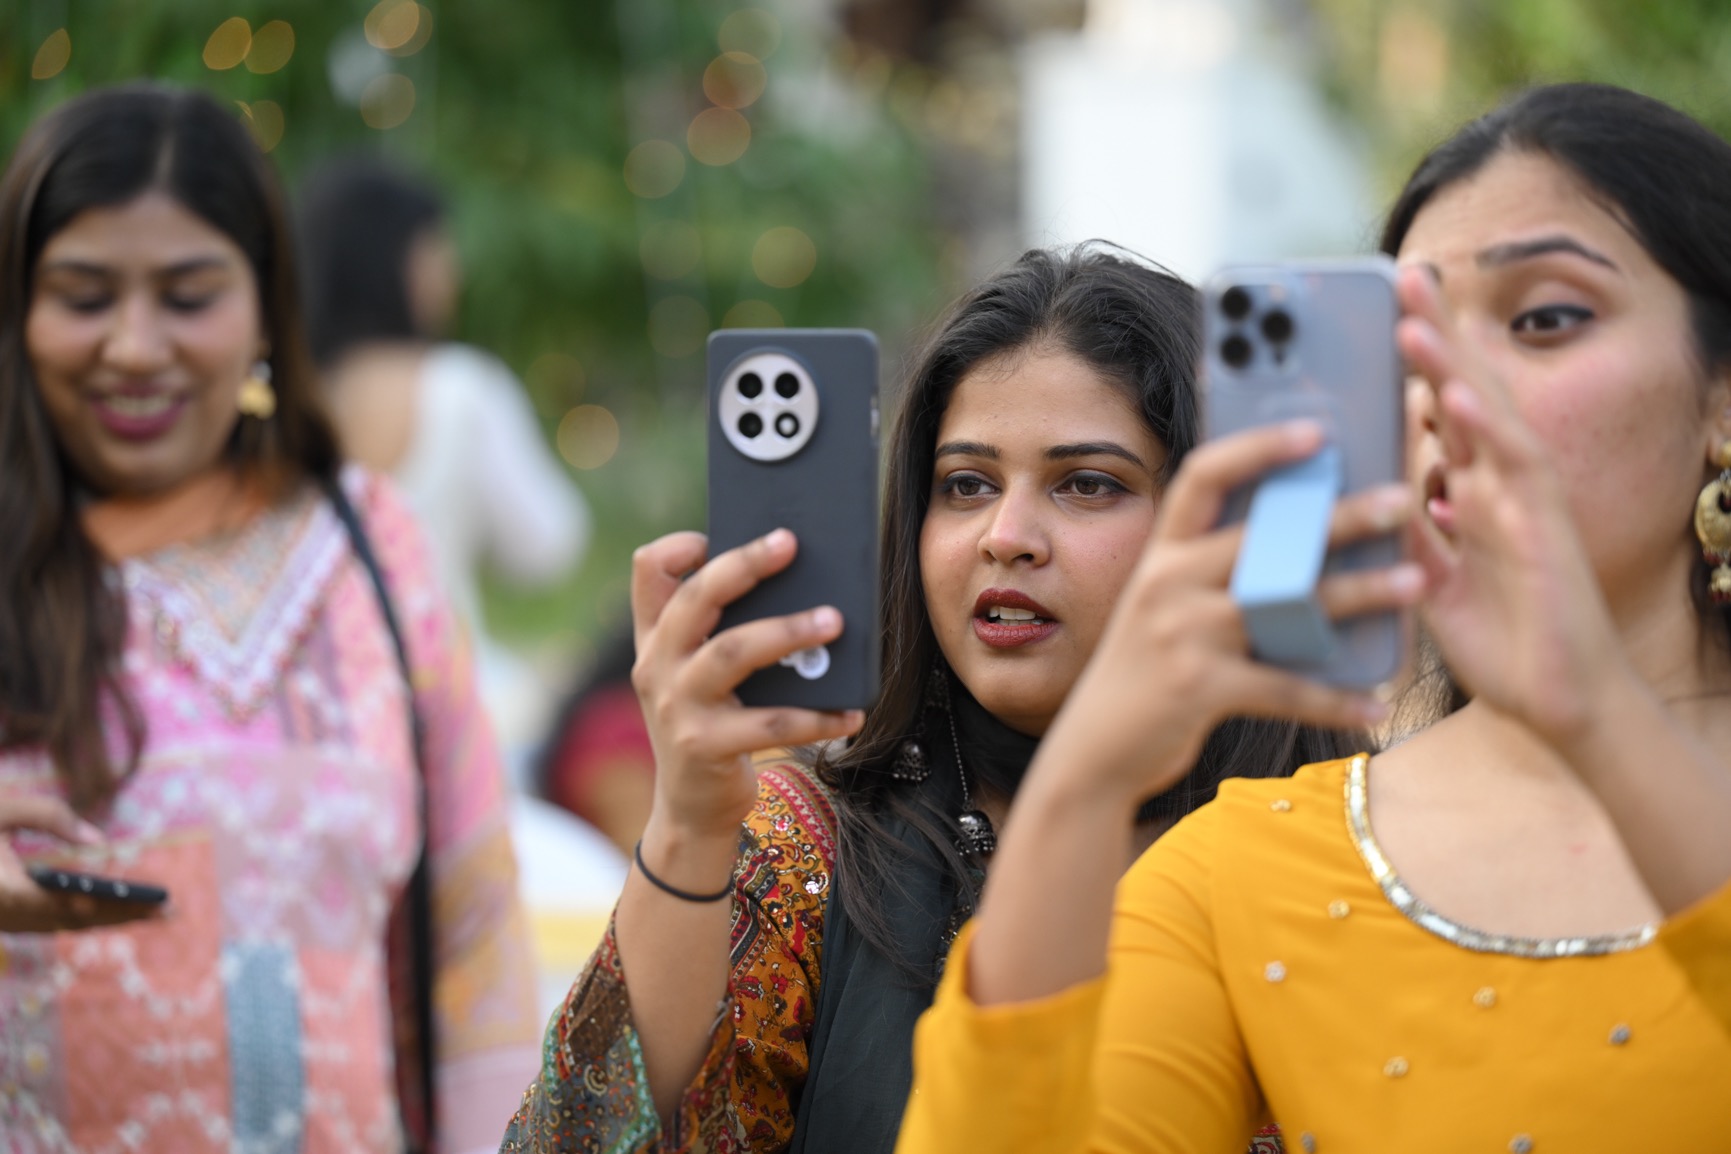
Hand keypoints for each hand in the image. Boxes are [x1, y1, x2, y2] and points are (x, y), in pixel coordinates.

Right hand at [0, 796, 159, 932]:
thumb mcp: (6, 808)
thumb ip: (50, 817)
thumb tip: (99, 841)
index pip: (36, 899)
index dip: (69, 902)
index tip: (98, 903)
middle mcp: (1, 912)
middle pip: (66, 917)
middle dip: (117, 913)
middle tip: (169, 910)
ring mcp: (5, 923)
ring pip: (64, 925)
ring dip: (110, 919)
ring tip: (157, 911)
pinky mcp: (9, 923)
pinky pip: (55, 924)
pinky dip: (90, 917)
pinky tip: (123, 910)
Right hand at [629, 530, 862, 853]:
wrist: (690, 809)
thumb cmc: (709, 725)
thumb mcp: (694, 676)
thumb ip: (721, 633)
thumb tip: (798, 587)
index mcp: (656, 640)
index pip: (647, 573)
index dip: (678, 546)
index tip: (716, 536)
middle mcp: (658, 667)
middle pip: (694, 599)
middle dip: (743, 564)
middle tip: (789, 543)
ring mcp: (678, 707)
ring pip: (733, 653)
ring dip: (788, 632)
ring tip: (834, 622)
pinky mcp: (706, 747)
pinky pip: (770, 724)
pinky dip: (816, 716)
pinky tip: (850, 712)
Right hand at [1034, 422, 1422, 811]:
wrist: (1095, 750)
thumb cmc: (1146, 672)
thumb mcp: (1164, 608)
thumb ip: (1212, 574)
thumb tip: (1298, 540)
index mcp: (1161, 554)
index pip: (1205, 476)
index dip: (1259, 447)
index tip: (1315, 431)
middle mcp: (1167, 583)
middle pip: (1266, 537)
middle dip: (1340, 516)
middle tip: (1399, 500)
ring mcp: (1182, 634)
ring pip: (1287, 606)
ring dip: (1359, 594)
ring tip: (1414, 583)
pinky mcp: (1199, 688)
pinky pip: (1284, 689)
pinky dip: (1334, 701)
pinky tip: (1376, 706)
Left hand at [1396, 267, 1633, 745]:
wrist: (1561, 707)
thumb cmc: (1504, 645)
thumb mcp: (1431, 582)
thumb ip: (1406, 533)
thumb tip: (1366, 493)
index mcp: (1474, 494)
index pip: (1441, 413)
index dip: (1416, 363)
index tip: (1384, 314)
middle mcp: (1502, 487)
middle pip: (1466, 394)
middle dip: (1436, 334)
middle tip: (1403, 275)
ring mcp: (1528, 504)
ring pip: (1489, 417)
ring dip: (1452, 364)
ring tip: (1414, 317)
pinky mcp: (1546, 531)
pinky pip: (1515, 470)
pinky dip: (1484, 428)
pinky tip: (1455, 395)